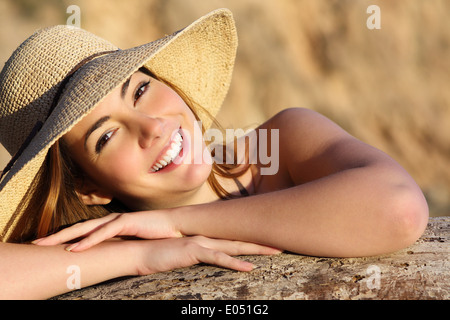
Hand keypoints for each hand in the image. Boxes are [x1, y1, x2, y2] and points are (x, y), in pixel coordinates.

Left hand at [33, 211, 180, 250]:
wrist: (175, 226)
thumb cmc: (155, 234)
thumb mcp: (132, 242)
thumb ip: (118, 246)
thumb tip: (108, 257)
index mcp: (110, 225)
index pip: (83, 231)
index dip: (64, 237)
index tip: (48, 246)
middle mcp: (110, 220)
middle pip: (78, 227)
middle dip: (56, 235)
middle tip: (36, 243)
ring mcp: (118, 220)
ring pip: (86, 228)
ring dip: (65, 236)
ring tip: (47, 244)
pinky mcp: (127, 222)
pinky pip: (104, 232)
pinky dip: (88, 240)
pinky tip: (76, 247)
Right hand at [134, 236, 280, 274]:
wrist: (138, 250)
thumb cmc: (157, 254)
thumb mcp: (179, 255)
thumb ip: (193, 255)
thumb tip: (203, 258)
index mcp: (205, 240)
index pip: (232, 240)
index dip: (250, 240)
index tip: (266, 241)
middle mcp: (206, 239)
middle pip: (240, 240)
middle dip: (262, 242)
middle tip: (282, 243)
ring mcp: (201, 244)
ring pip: (234, 247)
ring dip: (256, 249)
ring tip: (276, 251)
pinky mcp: (193, 251)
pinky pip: (218, 258)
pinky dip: (234, 262)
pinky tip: (249, 267)